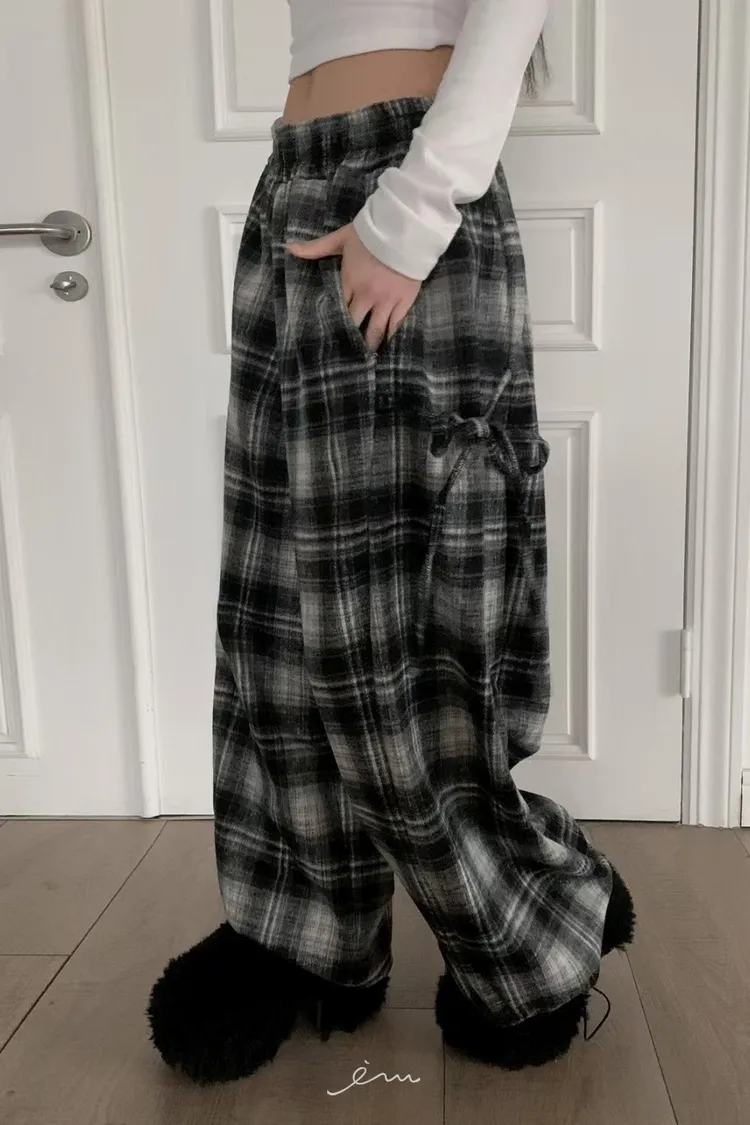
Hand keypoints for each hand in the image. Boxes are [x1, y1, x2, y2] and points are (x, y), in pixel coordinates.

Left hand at [286, 223, 421, 351]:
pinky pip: (396, 326)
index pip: (337, 309)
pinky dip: (390, 339)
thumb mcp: (341, 238)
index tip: (325, 338)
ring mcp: (386, 301)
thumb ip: (316, 248)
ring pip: (375, 331)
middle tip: (343, 357)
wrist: (406, 227)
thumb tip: (288, 248)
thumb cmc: (372, 232)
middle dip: (348, 340)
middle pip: (354, 324)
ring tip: (364, 361)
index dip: (331, 324)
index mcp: (349, 281)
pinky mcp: (404, 302)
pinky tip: (386, 350)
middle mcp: (366, 296)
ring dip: (368, 346)